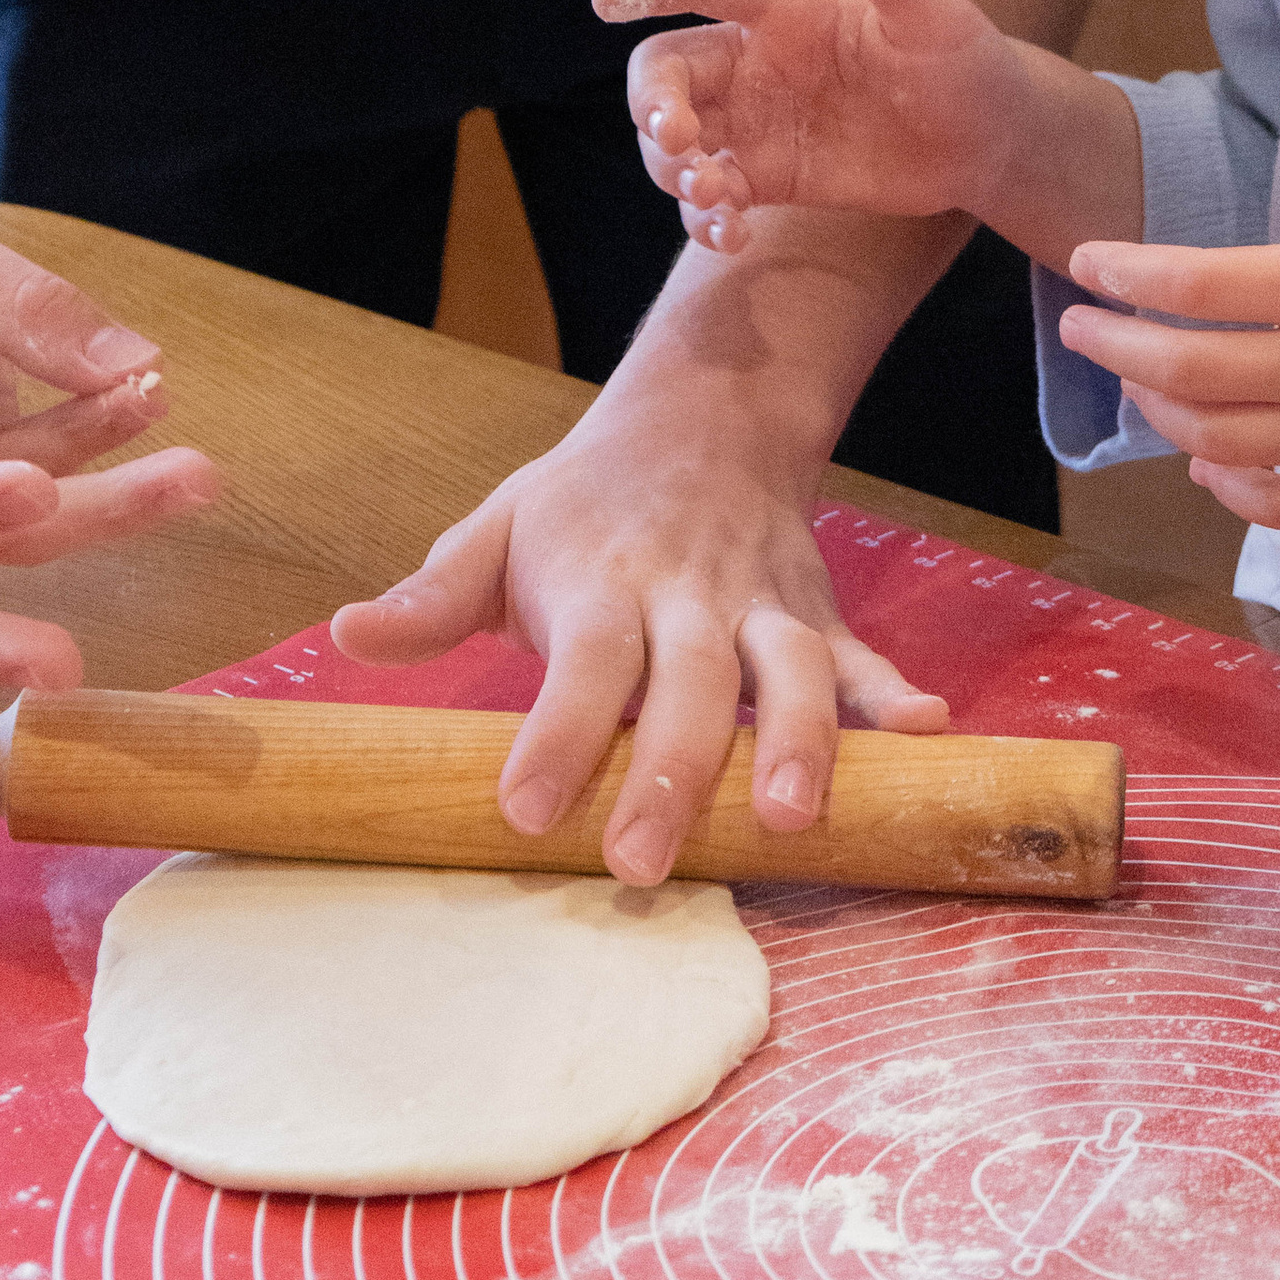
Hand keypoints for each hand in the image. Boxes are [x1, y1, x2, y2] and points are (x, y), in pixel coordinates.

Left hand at [330, 355, 948, 883]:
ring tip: (793, 818)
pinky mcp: (818, 617)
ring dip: (800, 742)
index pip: (580, 665)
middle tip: (644, 864)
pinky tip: (930, 734)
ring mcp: (764, 607)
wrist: (705, 415)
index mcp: (603, 582)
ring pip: (792, 672)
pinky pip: (865, 657)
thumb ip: (431, 595)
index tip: (524, 811)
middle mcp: (690, 597)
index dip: (556, 736)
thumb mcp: (499, 528)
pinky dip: (897, 695)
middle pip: (690, 685)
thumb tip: (349, 636)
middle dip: (674, 773)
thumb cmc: (584, 502)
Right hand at [594, 0, 1031, 254]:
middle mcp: (754, 57)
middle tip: (677, 137)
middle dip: (651, 102)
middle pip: (664, 69)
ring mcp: (754, 119)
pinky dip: (703, 219)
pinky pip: (709, 196)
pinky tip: (730, 237)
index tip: (606, 1)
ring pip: (673, 139)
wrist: (983, 139)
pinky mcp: (766, 176)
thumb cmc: (963, 58)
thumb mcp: (935, 15)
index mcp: (783, 3)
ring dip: (672, 168)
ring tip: (713, 197)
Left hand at [1060, 65, 1279, 528]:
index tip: (1086, 261)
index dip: (1134, 275)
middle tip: (1076, 327)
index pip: (1205, 283)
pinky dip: (1231, 488)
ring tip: (1132, 383)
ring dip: (1164, 414)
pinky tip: (1204, 463)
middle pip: (1195, 369)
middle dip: (1121, 348)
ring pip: (1224, 440)